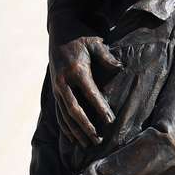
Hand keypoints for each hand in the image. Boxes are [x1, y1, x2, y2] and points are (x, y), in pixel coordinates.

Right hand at [49, 32, 120, 146]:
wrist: (59, 30)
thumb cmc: (81, 36)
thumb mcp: (95, 43)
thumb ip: (107, 57)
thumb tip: (120, 68)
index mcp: (76, 70)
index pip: (89, 94)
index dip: (100, 108)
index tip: (110, 121)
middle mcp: (63, 81)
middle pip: (74, 110)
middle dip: (86, 126)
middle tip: (99, 140)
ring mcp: (57, 87)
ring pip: (65, 114)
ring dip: (76, 130)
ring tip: (88, 144)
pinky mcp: (55, 90)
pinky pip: (59, 112)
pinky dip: (65, 126)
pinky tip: (74, 138)